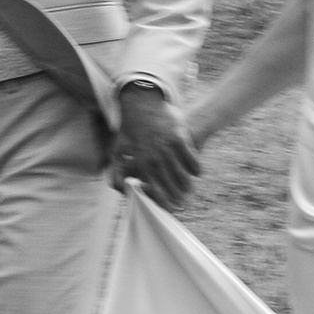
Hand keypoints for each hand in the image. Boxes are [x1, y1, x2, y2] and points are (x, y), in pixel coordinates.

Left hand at [112, 79, 200, 209]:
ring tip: (188, 189)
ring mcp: (168, 149)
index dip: (164, 204)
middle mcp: (155, 159)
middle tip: (182, 202)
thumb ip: (118, 175)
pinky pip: (193, 161)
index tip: (170, 209)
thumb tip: (124, 192)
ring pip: (184, 177)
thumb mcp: (117, 152)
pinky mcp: (180, 138)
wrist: (141, 104)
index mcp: (140, 165)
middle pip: (172, 188)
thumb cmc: (129, 131)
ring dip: (187, 186)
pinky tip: (195, 172)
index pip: (156, 192)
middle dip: (178, 199)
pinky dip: (196, 169)